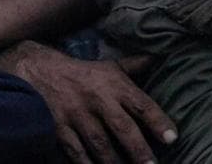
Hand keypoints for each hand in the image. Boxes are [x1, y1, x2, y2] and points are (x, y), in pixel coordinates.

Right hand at [0, 41, 176, 163]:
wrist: (39, 72)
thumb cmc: (84, 73)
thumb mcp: (111, 66)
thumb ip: (136, 66)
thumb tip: (161, 57)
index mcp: (115, 85)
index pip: (141, 104)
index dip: (158, 121)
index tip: (172, 138)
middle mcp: (98, 100)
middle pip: (122, 127)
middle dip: (138, 149)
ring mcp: (77, 116)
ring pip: (99, 144)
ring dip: (114, 161)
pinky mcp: (59, 129)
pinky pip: (75, 151)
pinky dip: (86, 163)